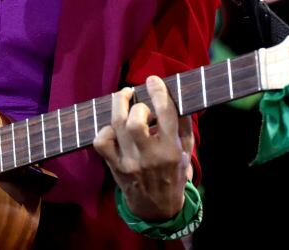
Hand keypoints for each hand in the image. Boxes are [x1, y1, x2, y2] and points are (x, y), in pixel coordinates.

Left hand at [93, 76, 192, 220]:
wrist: (157, 208)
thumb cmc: (174, 174)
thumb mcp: (186, 151)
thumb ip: (183, 125)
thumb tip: (177, 96)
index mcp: (171, 151)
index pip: (165, 114)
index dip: (158, 92)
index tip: (153, 80)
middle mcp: (149, 157)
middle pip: (135, 121)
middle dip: (136, 104)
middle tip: (139, 100)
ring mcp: (128, 162)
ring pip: (116, 126)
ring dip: (119, 105)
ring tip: (123, 97)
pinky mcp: (114, 166)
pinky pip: (101, 141)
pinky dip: (105, 128)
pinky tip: (114, 126)